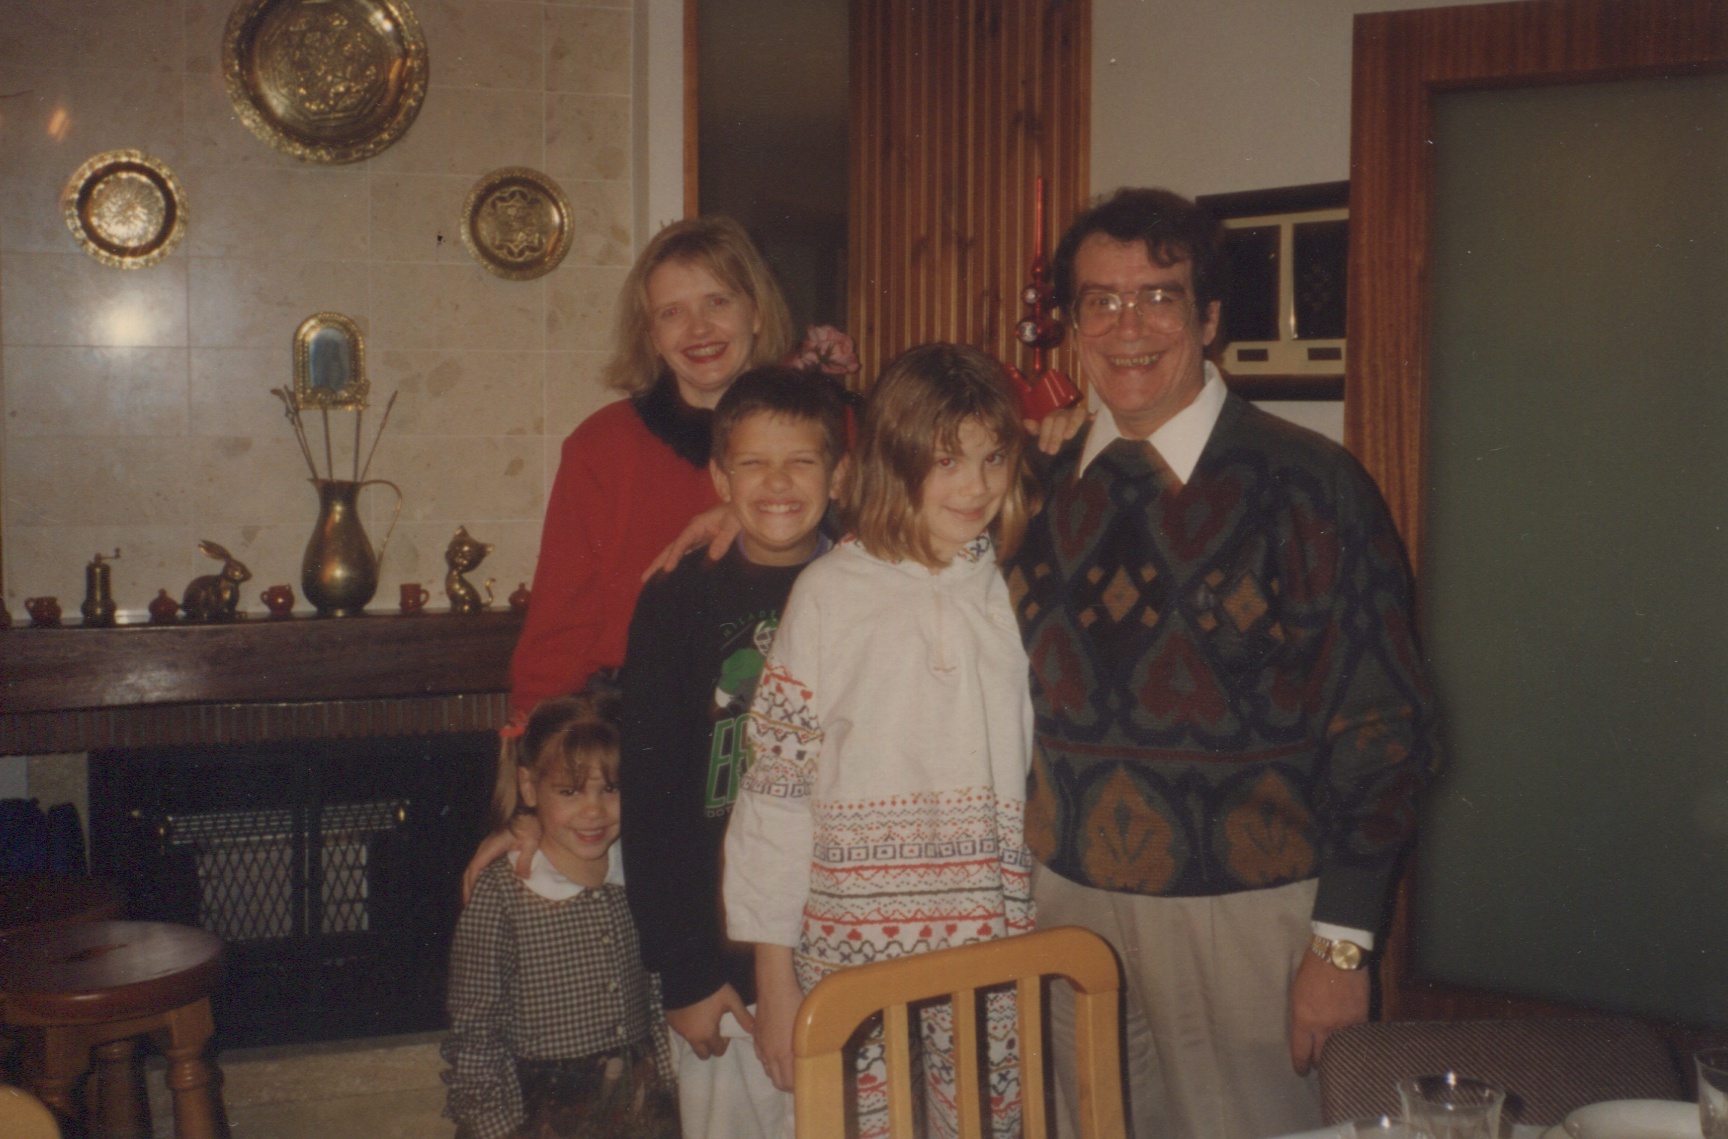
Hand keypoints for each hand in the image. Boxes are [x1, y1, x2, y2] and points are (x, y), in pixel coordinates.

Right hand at [459, 814, 541, 903]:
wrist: (527, 812)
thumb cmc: (529, 826)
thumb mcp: (530, 842)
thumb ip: (525, 859)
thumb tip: (523, 877)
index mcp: (492, 846)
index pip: (476, 866)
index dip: (472, 881)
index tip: (470, 896)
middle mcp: (485, 847)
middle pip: (470, 869)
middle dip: (466, 886)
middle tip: (467, 904)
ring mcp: (486, 847)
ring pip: (472, 866)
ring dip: (469, 881)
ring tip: (470, 898)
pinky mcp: (490, 848)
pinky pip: (479, 864)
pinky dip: (475, 876)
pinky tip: (479, 885)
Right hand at [641, 504, 740, 580]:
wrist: (741, 510)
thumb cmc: (737, 514)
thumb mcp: (734, 524)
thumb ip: (724, 539)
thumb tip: (712, 557)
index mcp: (697, 525)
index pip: (682, 542)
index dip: (674, 555)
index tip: (667, 569)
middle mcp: (691, 532)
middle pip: (671, 548)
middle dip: (657, 563)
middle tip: (644, 579)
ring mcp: (694, 539)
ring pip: (675, 553)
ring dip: (662, 565)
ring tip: (650, 580)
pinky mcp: (699, 544)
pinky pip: (684, 556)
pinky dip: (675, 565)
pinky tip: (670, 575)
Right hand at [665, 983, 757, 1058]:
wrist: (685, 975)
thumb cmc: (712, 989)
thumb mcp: (731, 1000)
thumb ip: (743, 1016)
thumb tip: (754, 1030)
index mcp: (707, 1034)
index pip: (718, 1051)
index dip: (724, 1042)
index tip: (723, 1028)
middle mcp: (692, 1037)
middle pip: (702, 1054)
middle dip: (710, 1047)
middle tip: (713, 1030)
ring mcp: (679, 1031)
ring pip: (691, 1043)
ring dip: (698, 1037)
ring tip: (703, 1019)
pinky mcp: (671, 1023)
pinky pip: (681, 1032)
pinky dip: (687, 1027)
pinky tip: (692, 1013)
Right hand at [753, 945, 802, 1092]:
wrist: (774, 988)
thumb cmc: (795, 1005)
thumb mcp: (806, 1028)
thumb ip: (806, 1048)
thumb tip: (812, 1060)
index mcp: (783, 1054)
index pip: (787, 1083)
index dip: (796, 1088)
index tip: (805, 1084)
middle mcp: (770, 1054)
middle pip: (776, 1081)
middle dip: (787, 1085)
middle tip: (798, 1080)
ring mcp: (761, 1046)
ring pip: (767, 1069)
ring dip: (778, 1073)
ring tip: (789, 1068)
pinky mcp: (756, 1036)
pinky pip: (761, 1057)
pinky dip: (769, 1061)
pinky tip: (776, 1054)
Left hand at [1023, 402, 1089, 455]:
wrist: (1080, 450)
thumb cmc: (1061, 443)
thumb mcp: (1048, 438)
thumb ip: (1038, 431)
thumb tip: (1025, 422)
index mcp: (1056, 417)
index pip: (1048, 420)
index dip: (1044, 434)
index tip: (1043, 449)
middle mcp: (1068, 413)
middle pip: (1061, 418)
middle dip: (1055, 435)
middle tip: (1052, 451)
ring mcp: (1082, 415)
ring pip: (1076, 414)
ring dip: (1071, 424)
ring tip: (1068, 437)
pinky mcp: (1094, 419)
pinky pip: (1093, 416)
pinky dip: (1093, 417)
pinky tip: (1094, 420)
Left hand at [1288, 948, 1369, 1075]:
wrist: (1339, 955)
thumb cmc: (1312, 969)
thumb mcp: (1297, 993)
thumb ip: (1301, 1016)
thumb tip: (1305, 1033)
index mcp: (1304, 1020)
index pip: (1301, 1052)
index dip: (1301, 1065)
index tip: (1302, 1072)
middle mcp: (1324, 1027)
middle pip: (1322, 1058)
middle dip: (1320, 1064)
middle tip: (1319, 1066)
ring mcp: (1345, 1025)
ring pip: (1341, 1051)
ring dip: (1338, 1055)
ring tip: (1336, 1058)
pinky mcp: (1362, 1019)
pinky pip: (1357, 1039)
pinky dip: (1354, 1043)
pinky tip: (1352, 1045)